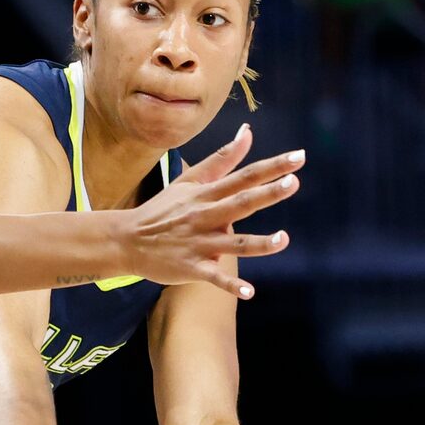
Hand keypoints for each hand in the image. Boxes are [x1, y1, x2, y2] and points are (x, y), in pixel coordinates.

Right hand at [115, 124, 300, 298]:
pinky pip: (213, 277)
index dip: (271, 167)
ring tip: (283, 239)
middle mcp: (204, 216)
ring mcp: (198, 243)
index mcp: (206, 194)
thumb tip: (248, 132)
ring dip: (258, 243)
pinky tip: (249, 292)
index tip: (299, 157)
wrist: (126, 240)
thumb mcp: (189, 181)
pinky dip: (230, 286)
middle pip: (240, 203)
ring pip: (233, 243)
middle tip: (292, 184)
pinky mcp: (191, 267)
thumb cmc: (162, 209)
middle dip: (266, 194)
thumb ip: (222, 158)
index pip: (243, 177)